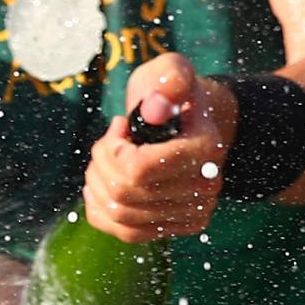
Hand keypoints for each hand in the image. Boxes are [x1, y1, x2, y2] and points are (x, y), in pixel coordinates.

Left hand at [84, 54, 233, 241]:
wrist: (194, 120)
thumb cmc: (175, 94)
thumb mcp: (172, 72)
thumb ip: (170, 79)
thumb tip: (155, 109)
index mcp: (206, 149)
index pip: (138, 170)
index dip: (112, 149)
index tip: (117, 126)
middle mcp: (205, 188)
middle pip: (124, 194)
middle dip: (101, 164)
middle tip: (107, 142)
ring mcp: (193, 212)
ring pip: (120, 215)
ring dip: (98, 186)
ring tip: (104, 160)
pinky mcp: (179, 227)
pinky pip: (126, 232)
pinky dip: (102, 210)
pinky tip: (102, 186)